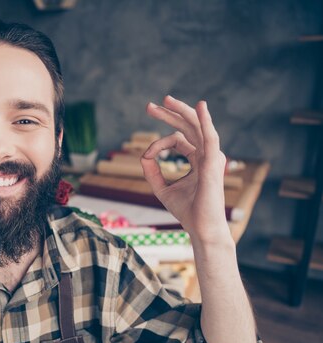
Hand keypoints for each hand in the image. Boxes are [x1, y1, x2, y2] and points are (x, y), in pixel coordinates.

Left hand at [141, 95, 230, 243]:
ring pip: (197, 126)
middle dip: (169, 114)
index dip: (158, 144)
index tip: (146, 156)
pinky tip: (200, 106)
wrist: (201, 229)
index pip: (177, 139)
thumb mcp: (161, 189)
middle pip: (188, 126)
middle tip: (149, 106)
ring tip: (166, 99)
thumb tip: (142, 156)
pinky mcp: (214, 163)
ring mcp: (212, 157)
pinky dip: (205, 121)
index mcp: (197, 160)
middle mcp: (206, 155)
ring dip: (181, 111)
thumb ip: (152, 171)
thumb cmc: (187, 211)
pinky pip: (210, 137)